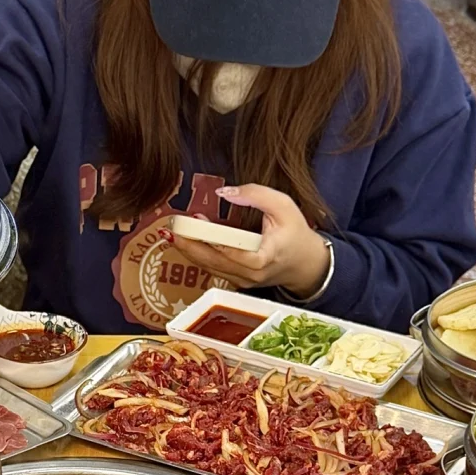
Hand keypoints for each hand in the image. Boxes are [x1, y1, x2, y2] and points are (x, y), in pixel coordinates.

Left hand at [170, 184, 330, 296]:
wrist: (304, 264)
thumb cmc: (295, 233)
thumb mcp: (283, 205)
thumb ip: (256, 195)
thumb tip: (224, 192)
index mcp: (264, 258)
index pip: (235, 252)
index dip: (213, 238)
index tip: (196, 221)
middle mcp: (250, 275)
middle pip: (214, 262)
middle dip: (190, 245)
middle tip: (172, 229)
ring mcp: (242, 282)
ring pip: (210, 268)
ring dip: (189, 250)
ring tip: (171, 234)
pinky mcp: (236, 282)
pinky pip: (213, 269)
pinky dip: (197, 255)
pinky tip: (184, 242)